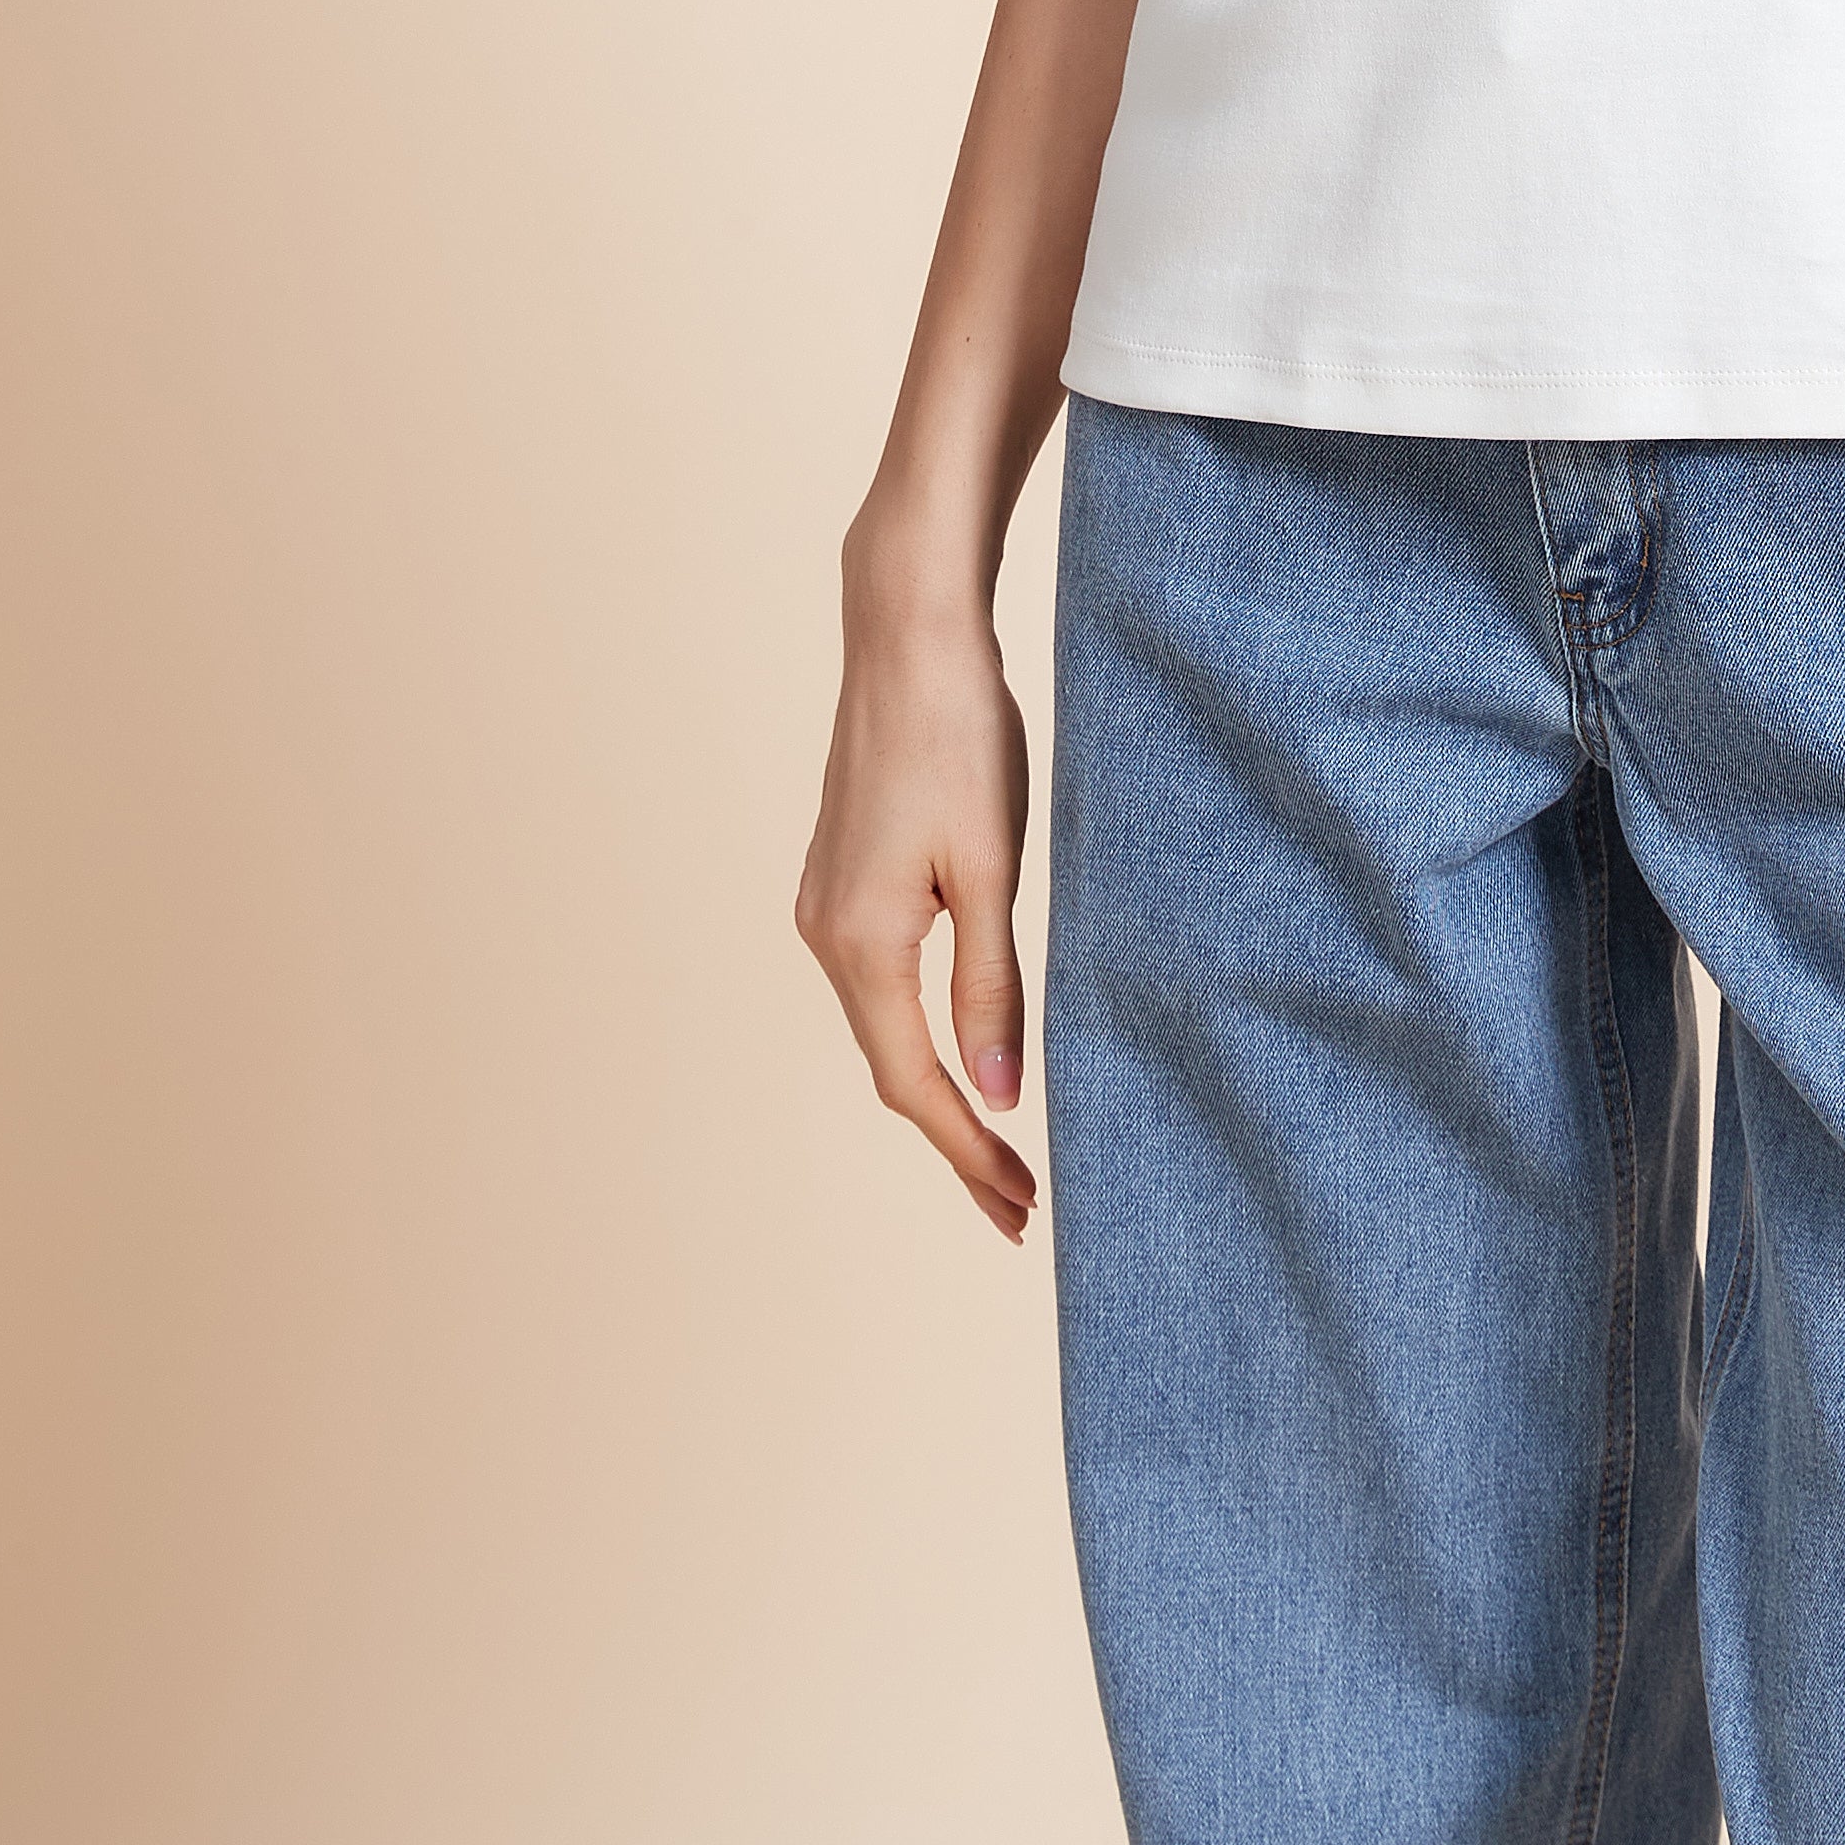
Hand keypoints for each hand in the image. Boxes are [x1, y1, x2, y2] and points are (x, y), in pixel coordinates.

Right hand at [794, 518, 1038, 1240]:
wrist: (907, 637)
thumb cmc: (960, 739)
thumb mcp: (994, 869)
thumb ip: (992, 985)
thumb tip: (999, 1092)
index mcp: (862, 943)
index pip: (917, 1083)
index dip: (968, 1152)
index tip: (1019, 1206)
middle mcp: (825, 934)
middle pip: (892, 1065)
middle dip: (954, 1136)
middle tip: (1016, 1202)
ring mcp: (824, 904)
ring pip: (882, 1023)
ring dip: (936, 1084)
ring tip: (996, 1141)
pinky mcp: (840, 875)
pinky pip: (879, 978)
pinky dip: (919, 1026)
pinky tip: (958, 1044)